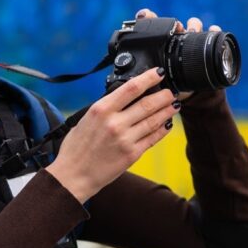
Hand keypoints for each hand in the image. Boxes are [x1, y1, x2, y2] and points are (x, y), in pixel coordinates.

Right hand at [47, 67, 178, 202]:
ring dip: (167, 111)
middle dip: (164, 95)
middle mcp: (115, 123)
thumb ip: (105, 108)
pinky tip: (167, 124)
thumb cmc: (76, 147)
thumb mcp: (86, 119)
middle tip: (171, 91)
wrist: (73, 174)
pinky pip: (152, 138)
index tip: (158, 73)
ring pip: (154, 120)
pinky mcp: (132, 154)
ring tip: (174, 105)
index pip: (131, 88)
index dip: (149, 78)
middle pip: (147, 104)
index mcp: (101, 110)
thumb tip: (124, 97)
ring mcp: (125, 139)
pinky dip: (162, 129)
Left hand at [134, 8, 221, 101]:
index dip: (147, 16)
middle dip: (176, 23)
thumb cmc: (161, 91)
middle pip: (176, 22)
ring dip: (194, 25)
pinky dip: (213, 30)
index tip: (143, 15)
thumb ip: (136, 80)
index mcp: (156, 43)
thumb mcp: (148, 86)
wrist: (183, 98)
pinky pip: (212, 34)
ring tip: (192, 31)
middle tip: (176, 28)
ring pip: (194, 25)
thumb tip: (119, 81)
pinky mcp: (205, 48)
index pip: (150, 23)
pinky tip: (213, 30)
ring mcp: (190, 42)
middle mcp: (174, 39)